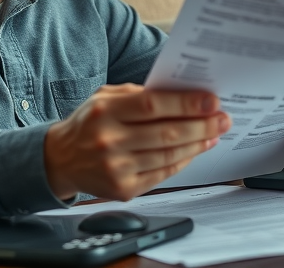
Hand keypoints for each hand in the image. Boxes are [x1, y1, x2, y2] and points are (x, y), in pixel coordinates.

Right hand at [44, 83, 230, 200]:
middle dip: (201, 125)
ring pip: (168, 155)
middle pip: (166, 133)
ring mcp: (116, 168)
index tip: (211, 100)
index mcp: (105, 111)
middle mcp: (109, 140)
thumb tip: (181, 95)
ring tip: (214, 133)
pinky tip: (195, 150)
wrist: (60, 159)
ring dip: (197, 144)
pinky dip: (183, 161)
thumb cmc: (88, 123)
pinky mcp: (122, 189)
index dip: (186, 103)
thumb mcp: (105, 98)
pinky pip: (162, 174)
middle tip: (222, 118)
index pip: (153, 105)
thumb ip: (138, 94)